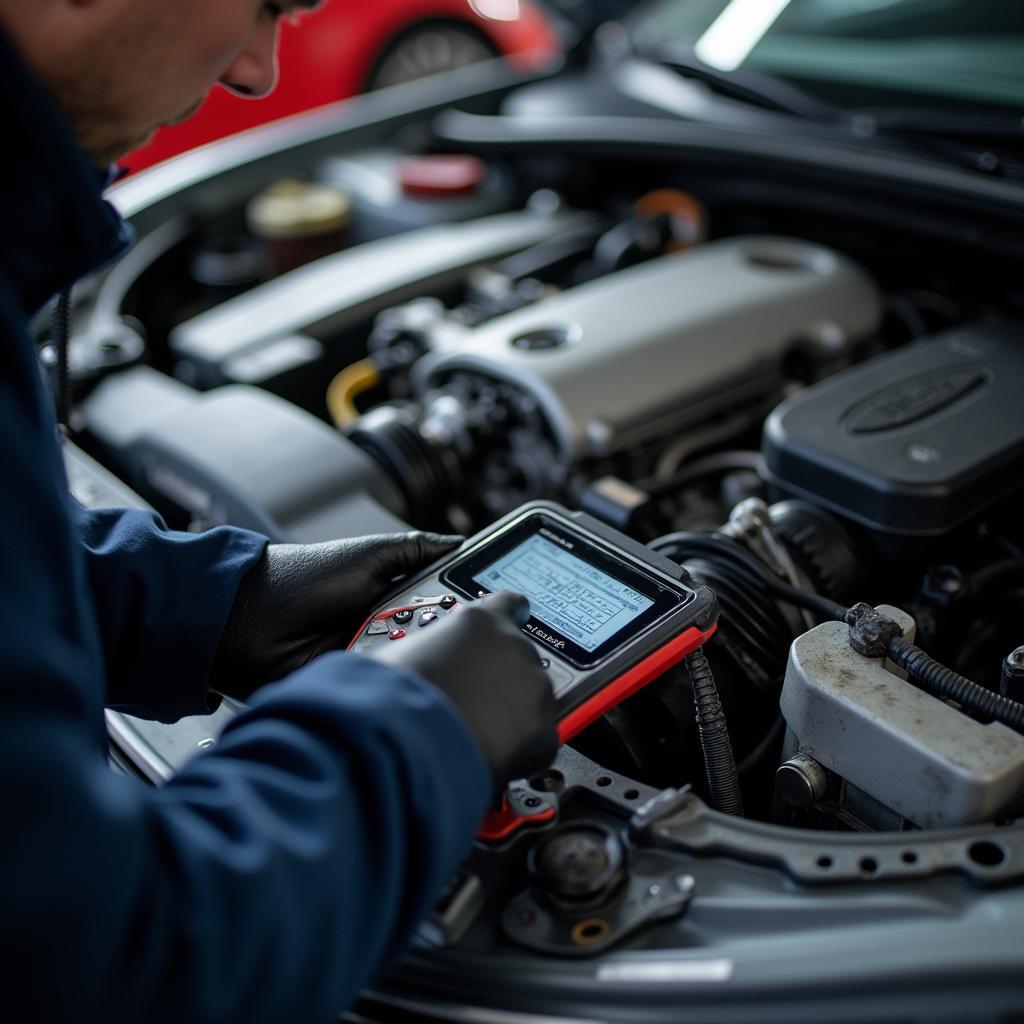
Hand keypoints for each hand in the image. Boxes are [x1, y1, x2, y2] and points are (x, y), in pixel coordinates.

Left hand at [211, 532, 461, 698]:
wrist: (255, 618)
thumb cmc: (306, 577)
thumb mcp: (369, 553)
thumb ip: (417, 549)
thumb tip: (461, 544)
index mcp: (397, 594)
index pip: (446, 603)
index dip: (465, 605)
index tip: (487, 605)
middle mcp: (391, 626)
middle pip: (438, 635)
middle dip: (441, 630)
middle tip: (435, 620)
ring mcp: (376, 656)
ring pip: (417, 662)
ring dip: (414, 653)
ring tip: (399, 638)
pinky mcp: (359, 682)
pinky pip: (388, 683)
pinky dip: (391, 675)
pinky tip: (388, 664)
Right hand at [370, 591, 558, 788]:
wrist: (402, 739)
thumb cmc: (390, 695)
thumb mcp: (398, 655)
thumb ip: (425, 650)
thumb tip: (415, 661)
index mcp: (479, 621)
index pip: (510, 605)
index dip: (510, 619)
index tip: (506, 632)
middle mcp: (513, 647)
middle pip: (518, 662)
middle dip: (498, 683)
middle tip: (470, 705)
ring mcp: (532, 687)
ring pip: (530, 702)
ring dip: (509, 717)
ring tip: (472, 734)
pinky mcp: (541, 728)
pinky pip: (538, 743)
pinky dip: (519, 754)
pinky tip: (486, 756)